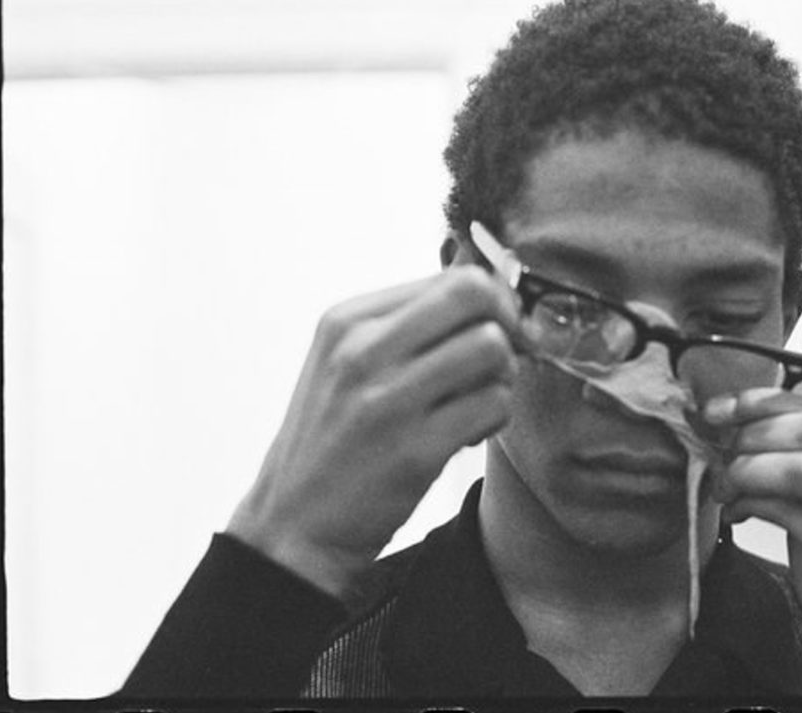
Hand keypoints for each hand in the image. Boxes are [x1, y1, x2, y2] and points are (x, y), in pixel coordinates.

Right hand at [227, 266, 520, 601]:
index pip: (453, 276)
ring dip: (502, 376)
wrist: (294, 524)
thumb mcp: (348, 362)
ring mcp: (387, 400)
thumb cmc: (335, 438)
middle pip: (476, 295)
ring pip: (492, 348)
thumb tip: (484, 277)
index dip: (492, 301)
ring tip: (477, 400)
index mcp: (348, 320)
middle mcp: (362, 351)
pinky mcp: (414, 450)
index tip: (493, 329)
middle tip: (501, 356)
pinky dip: (495, 418)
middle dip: (507, 323)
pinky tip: (469, 433)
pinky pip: (493, 405)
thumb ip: (410, 321)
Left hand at [707, 389, 801, 694]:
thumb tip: (740, 416)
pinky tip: (734, 514)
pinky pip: (791, 512)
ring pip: (801, 467)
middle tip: (717, 446)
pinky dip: (750, 504)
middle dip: (753, 431)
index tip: (720, 408)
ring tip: (724, 485)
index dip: (767, 402)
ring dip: (747, 469)